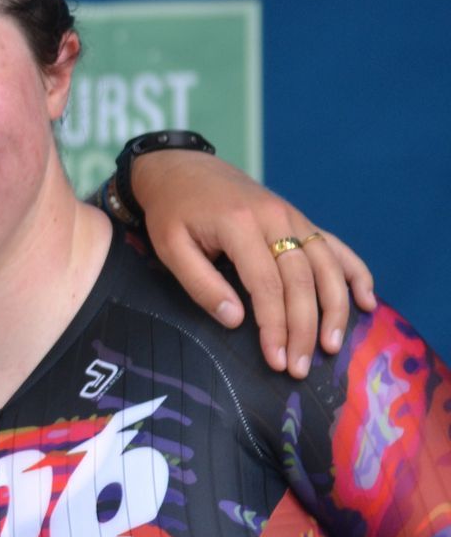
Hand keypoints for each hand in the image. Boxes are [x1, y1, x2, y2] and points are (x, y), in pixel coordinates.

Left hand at [131, 151, 374, 377]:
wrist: (182, 169)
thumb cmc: (172, 212)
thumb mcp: (170, 247)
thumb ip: (200, 284)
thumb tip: (235, 321)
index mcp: (239, 225)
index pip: (266, 285)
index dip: (275, 326)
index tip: (276, 360)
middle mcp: (275, 218)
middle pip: (301, 280)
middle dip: (304, 328)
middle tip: (300, 367)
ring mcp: (292, 216)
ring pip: (326, 265)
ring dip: (335, 308)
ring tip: (331, 345)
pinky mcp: (299, 218)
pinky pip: (335, 246)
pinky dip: (355, 273)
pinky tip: (366, 301)